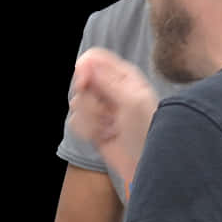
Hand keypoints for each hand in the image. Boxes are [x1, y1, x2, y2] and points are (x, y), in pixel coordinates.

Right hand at [67, 47, 158, 178]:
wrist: (145, 161)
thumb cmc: (146, 130)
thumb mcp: (131, 101)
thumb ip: (108, 80)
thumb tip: (86, 62)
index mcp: (124, 76)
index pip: (94, 59)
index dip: (84, 69)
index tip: (83, 84)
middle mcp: (111, 89)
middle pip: (81, 81)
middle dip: (89, 101)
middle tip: (106, 114)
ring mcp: (101, 108)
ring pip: (76, 103)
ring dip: (91, 119)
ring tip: (110, 128)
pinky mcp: (93, 125)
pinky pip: (75, 122)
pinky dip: (88, 131)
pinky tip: (104, 136)